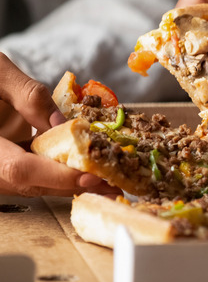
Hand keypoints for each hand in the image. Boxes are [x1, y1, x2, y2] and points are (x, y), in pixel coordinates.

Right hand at [0, 54, 118, 196]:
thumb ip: (28, 96)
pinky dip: (57, 175)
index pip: (19, 169)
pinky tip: (87, 170)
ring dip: (68, 184)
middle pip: (28, 183)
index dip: (57, 176)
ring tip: (109, 182)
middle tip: (115, 186)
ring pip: (29, 184)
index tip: (93, 176)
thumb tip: (62, 125)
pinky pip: (27, 176)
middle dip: (72, 185)